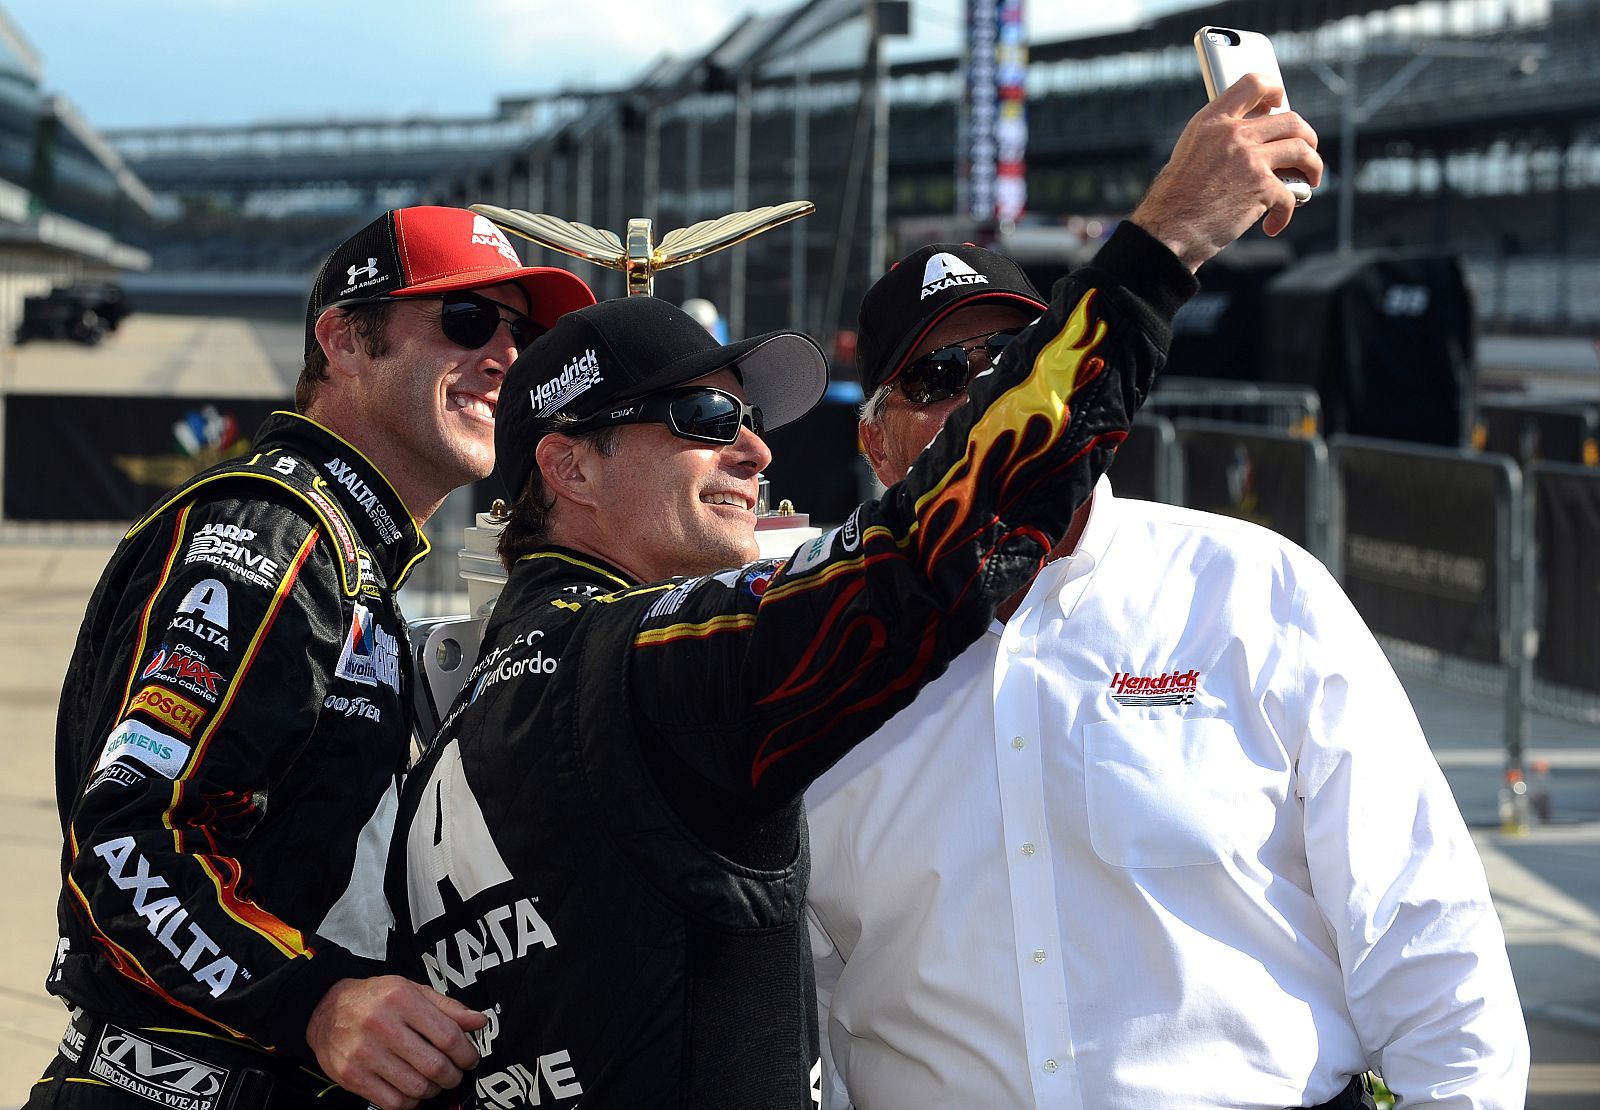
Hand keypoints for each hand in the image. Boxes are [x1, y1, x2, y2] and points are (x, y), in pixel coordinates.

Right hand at [306, 975, 486, 1109]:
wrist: (325, 1009)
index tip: (470, 1058)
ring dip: (433, 1090)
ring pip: (416, 1087)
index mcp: (402, 999)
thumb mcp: (412, 990)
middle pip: (434, 1065)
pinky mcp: (352, 1076)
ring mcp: (364, 1053)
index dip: (467, 1053)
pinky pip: (393, 1102)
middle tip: (454, 1073)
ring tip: (433, 1081)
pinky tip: (412, 1090)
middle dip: (453, 1075)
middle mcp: (382, 1025)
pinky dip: (410, 1102)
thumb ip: (448, 1007)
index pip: (448, 1035)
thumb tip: (479, 1022)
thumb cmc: (374, 999)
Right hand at [1130, 72, 1322, 271]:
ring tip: (1311, 179)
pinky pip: (1291, 194)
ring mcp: (1250, 158)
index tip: (1280, 100)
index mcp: (1213, 120)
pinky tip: (1273, 224)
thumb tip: (1256, 138)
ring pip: (1302, 151)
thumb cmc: (1177, 199)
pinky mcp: (1262, 186)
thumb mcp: (1192, 152)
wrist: (1169, 230)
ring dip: (1313, 167)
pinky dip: (1285, 213)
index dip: (1274, 89)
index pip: (1253, 84)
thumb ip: (1221, 138)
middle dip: (1307, 137)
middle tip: (1306, 151)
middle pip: (1291, 121)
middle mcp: (1233, 134)